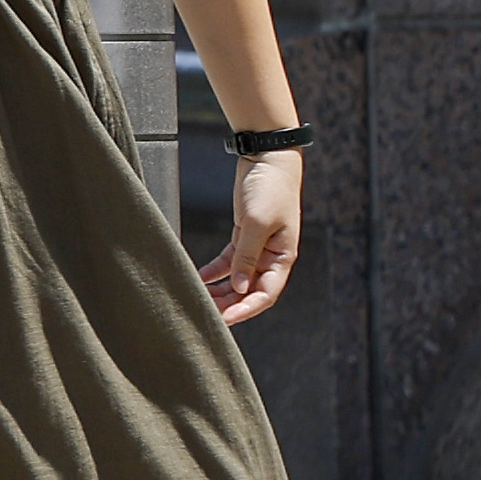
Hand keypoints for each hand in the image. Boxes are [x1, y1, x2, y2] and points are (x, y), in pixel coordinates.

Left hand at [204, 149, 300, 323]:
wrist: (268, 159)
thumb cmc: (271, 189)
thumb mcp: (256, 223)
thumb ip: (247, 256)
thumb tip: (239, 286)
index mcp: (283, 258)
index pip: (265, 294)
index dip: (246, 309)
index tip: (225, 319)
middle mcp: (271, 257)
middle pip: (248, 290)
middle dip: (228, 304)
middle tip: (203, 312)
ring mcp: (257, 248)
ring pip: (236, 279)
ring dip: (219, 291)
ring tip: (198, 299)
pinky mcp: (243, 237)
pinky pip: (228, 262)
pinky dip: (213, 273)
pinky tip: (198, 279)